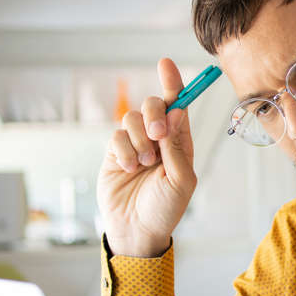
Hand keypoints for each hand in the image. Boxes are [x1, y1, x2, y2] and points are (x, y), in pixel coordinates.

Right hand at [97, 58, 196, 257]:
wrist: (136, 231)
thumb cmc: (165, 209)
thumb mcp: (180, 181)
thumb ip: (177, 147)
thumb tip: (177, 113)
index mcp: (180, 142)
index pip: (178, 106)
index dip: (173, 83)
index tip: (166, 64)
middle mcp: (158, 139)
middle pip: (154, 105)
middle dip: (154, 114)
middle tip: (157, 136)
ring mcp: (135, 144)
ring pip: (132, 119)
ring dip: (139, 140)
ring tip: (143, 164)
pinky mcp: (115, 152)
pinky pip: (116, 136)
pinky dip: (124, 151)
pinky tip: (129, 169)